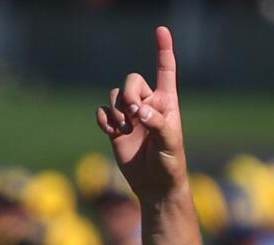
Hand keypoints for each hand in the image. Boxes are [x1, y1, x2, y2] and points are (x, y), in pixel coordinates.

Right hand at [95, 26, 186, 200]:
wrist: (155, 185)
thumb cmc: (170, 163)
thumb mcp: (170, 143)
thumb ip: (157, 122)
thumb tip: (138, 110)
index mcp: (166, 103)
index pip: (165, 70)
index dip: (163, 50)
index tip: (161, 30)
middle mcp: (148, 104)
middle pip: (131, 80)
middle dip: (129, 93)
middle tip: (134, 114)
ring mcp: (131, 116)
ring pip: (115, 95)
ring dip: (116, 110)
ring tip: (125, 129)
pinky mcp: (116, 128)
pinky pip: (103, 111)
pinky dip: (103, 118)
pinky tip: (111, 131)